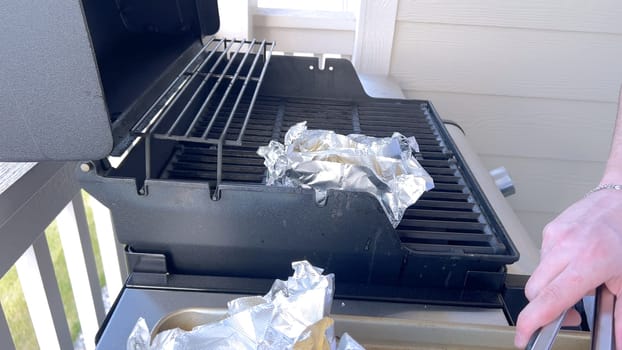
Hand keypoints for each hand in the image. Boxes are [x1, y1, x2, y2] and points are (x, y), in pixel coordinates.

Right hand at [514, 189, 621, 347]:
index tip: (524, 338)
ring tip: (577, 282)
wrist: (621, 199)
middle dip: (544, 308)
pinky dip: (554, 268)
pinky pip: (542, 258)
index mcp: (587, 263)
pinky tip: (573, 264)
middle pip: (535, 291)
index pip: (549, 299)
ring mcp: (554, 237)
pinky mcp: (549, 230)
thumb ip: (621, 315)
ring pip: (538, 275)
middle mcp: (566, 248)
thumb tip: (618, 341)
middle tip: (568, 314)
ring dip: (552, 286)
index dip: (532, 322)